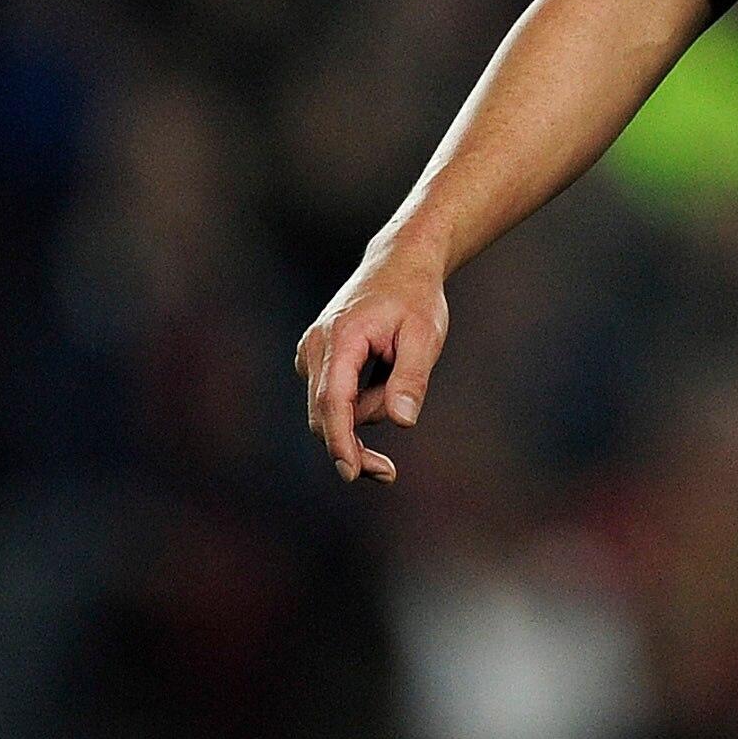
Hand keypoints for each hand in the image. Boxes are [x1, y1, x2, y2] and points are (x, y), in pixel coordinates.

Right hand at [294, 245, 449, 483]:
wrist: (399, 264)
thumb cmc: (415, 299)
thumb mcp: (426, 335)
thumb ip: (412, 378)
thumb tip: (402, 420)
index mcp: (342, 338)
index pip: (334, 402)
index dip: (340, 441)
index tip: (350, 473)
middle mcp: (316, 346)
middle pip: (327, 415)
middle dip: (354, 445)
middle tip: (388, 474)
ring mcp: (311, 351)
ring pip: (335, 408)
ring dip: (368, 407)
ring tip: (400, 367)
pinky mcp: (316, 358)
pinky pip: (335, 397)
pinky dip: (360, 399)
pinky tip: (384, 368)